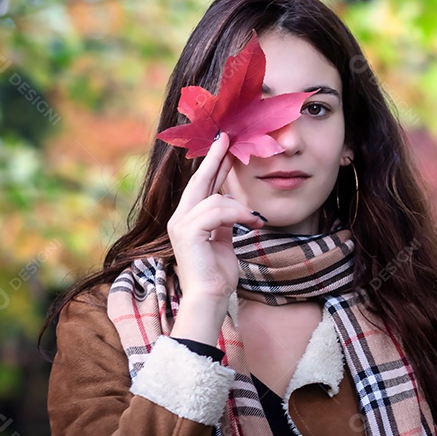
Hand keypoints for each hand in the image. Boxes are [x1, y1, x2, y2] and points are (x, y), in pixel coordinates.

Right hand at [167, 132, 263, 303]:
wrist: (210, 297)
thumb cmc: (218, 274)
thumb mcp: (224, 240)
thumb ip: (224, 221)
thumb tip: (232, 204)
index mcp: (188, 219)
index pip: (201, 185)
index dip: (214, 164)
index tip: (225, 147)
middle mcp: (179, 218)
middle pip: (199, 180)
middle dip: (215, 158)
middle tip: (228, 138)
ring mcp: (180, 224)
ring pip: (215, 198)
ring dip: (241, 208)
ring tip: (257, 221)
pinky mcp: (188, 231)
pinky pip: (217, 211)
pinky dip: (238, 215)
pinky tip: (252, 224)